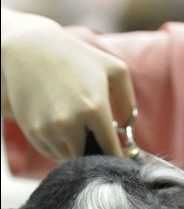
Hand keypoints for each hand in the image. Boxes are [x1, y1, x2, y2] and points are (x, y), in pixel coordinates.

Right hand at [1, 7, 136, 161]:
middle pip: (90, 157)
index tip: (121, 158)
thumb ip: (129, 103)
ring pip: (71, 158)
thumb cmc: (78, 58)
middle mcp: (70, 123)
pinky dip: (61, 146)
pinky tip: (62, 126)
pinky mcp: (32, 132)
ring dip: (78, 149)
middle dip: (97, 151)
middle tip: (98, 137)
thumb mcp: (115, 71)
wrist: (29, 50)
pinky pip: (53, 153)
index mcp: (94, 109)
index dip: (118, 156)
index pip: (111, 150)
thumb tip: (127, 131)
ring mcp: (48, 129)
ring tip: (78, 126)